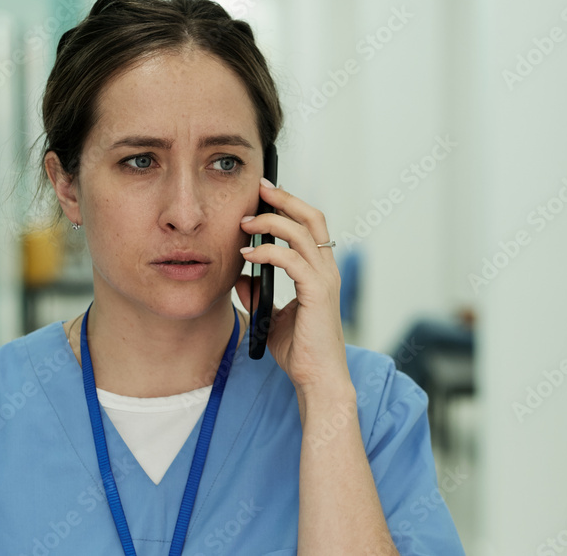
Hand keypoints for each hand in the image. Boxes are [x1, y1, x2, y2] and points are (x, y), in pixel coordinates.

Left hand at [234, 178, 351, 396]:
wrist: (317, 379)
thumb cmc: (300, 351)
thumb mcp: (271, 317)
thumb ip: (259, 295)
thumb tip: (241, 278)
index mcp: (319, 271)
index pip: (310, 225)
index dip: (289, 205)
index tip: (264, 194)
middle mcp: (326, 269)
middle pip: (312, 217)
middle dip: (285, 198)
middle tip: (259, 187)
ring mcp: (324, 279)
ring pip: (301, 232)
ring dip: (270, 221)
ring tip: (245, 222)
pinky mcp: (317, 293)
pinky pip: (291, 260)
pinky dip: (267, 252)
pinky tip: (247, 255)